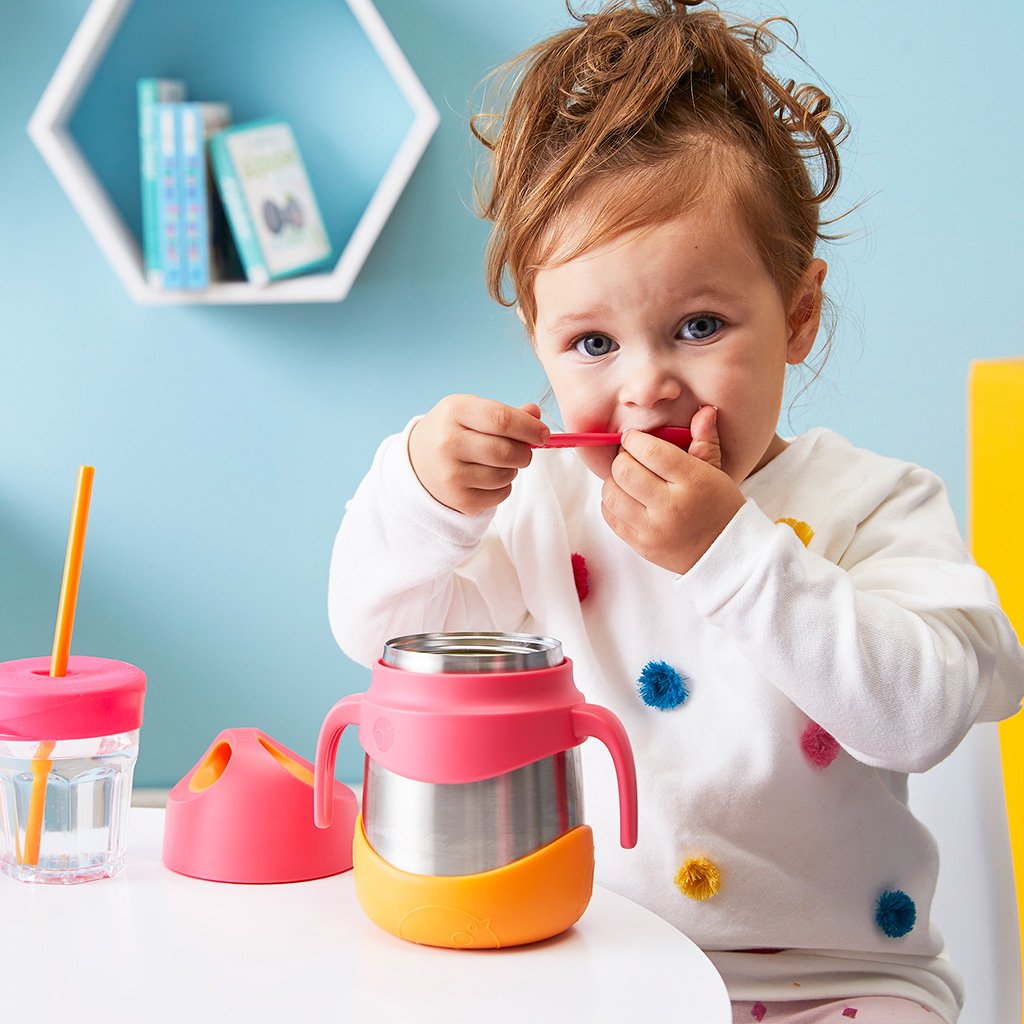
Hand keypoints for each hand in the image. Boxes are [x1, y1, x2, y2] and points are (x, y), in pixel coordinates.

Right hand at [408, 395, 549, 515]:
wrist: (419, 463)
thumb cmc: (454, 431)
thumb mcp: (473, 412)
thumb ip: (507, 413)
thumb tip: (535, 414)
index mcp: (454, 411)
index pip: (501, 419)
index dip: (529, 428)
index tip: (542, 434)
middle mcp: (448, 443)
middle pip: (505, 451)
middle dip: (524, 452)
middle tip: (523, 451)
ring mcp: (451, 474)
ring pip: (506, 474)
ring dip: (513, 469)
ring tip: (498, 463)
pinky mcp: (458, 499)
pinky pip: (501, 494)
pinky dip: (504, 486)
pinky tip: (488, 478)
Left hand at [601, 406, 744, 573]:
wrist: (725, 553)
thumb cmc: (720, 506)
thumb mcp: (717, 471)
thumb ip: (705, 440)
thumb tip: (705, 410)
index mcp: (693, 482)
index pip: (649, 451)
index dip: (634, 439)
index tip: (634, 438)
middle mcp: (671, 507)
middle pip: (624, 471)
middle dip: (622, 458)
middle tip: (630, 457)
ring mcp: (653, 529)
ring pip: (611, 493)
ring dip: (614, 481)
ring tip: (629, 479)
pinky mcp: (640, 545)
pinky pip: (610, 516)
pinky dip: (612, 502)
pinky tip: (627, 498)